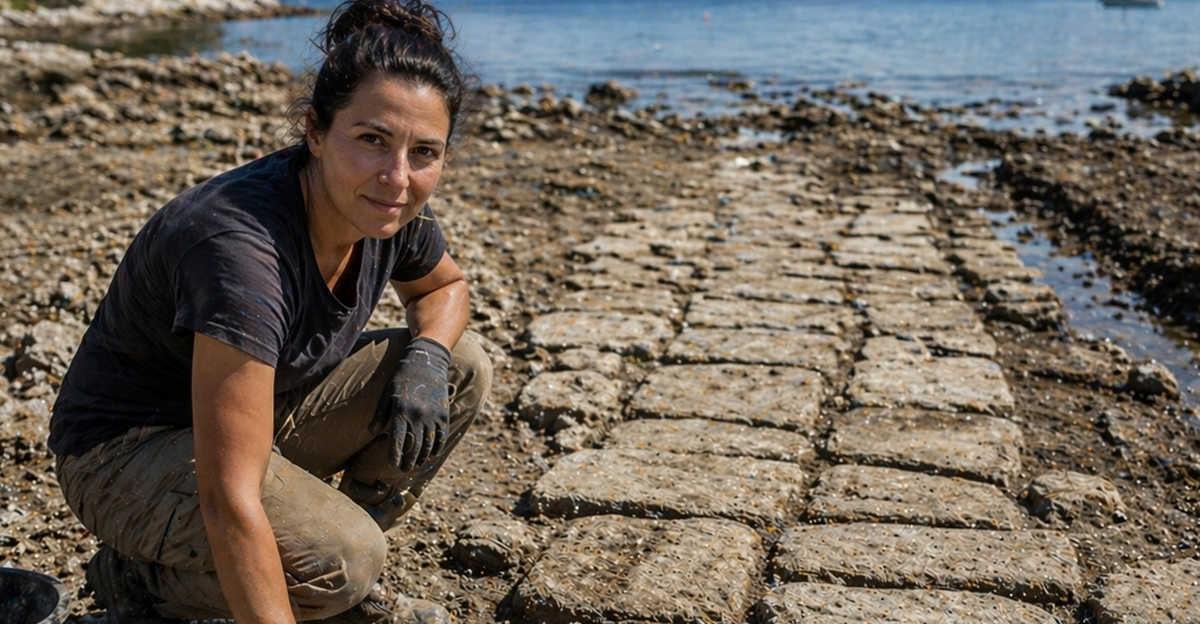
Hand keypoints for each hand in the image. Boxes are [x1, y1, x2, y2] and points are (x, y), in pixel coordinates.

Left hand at [370, 336, 451, 470]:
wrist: (426, 361)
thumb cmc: (402, 377)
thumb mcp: (386, 393)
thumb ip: (379, 414)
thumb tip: (371, 433)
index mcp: (401, 411)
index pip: (397, 440)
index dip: (395, 455)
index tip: (392, 465)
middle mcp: (418, 415)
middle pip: (413, 446)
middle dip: (408, 460)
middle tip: (403, 469)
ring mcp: (432, 415)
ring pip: (428, 444)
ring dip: (422, 457)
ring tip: (416, 464)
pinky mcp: (443, 413)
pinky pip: (441, 436)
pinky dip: (437, 447)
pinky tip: (431, 455)